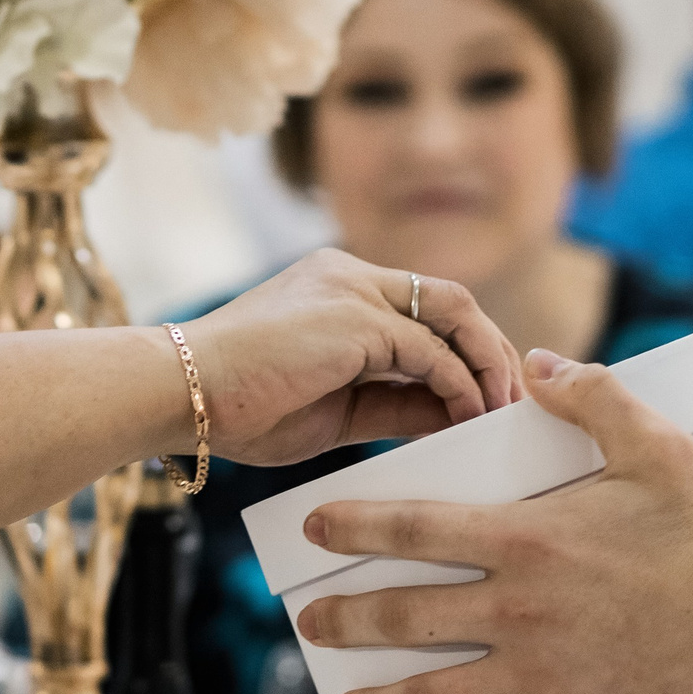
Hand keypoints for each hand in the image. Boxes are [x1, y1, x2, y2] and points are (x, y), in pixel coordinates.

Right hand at [181, 250, 523, 464]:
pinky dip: (459, 384)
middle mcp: (350, 276)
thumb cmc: (237, 408)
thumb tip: (451, 417)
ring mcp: (353, 290)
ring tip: (501, 411)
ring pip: (452, 313)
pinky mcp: (355, 317)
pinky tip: (468, 416)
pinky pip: (430, 350)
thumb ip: (392, 403)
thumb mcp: (334, 411)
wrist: (178, 393)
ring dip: (486, 363)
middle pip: (450, 301)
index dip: (465, 353)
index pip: (423, 313)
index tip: (489, 398)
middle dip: (491, 351)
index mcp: (337, 290)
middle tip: (513, 401)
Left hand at [295, 350, 692, 693]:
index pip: (413, 527)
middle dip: (345, 621)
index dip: (354, 527)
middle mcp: (513, 608)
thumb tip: (538, 361)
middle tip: (311, 626)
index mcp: (524, 539)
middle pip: (402, 617)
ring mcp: (535, 674)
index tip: (312, 531)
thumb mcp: (656, 445)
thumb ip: (592, 396)